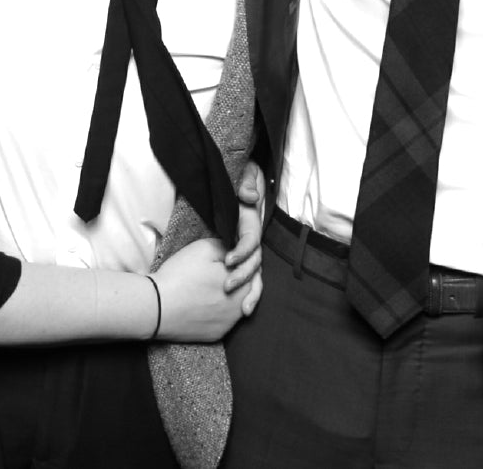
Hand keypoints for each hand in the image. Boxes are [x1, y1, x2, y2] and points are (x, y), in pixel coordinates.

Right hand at [154, 237, 252, 341]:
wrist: (155, 307)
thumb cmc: (180, 275)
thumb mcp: (206, 248)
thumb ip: (229, 248)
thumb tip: (238, 250)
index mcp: (242, 284)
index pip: (253, 271)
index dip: (242, 262)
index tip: (228, 258)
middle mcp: (239, 308)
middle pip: (248, 290)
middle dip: (239, 279)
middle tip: (219, 271)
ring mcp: (228, 325)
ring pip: (238, 307)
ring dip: (232, 296)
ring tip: (212, 286)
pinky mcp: (216, 336)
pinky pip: (224, 321)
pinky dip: (219, 311)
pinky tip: (206, 302)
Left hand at [225, 162, 265, 314]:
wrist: (231, 175)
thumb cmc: (239, 174)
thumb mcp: (245, 172)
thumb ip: (247, 181)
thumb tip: (249, 197)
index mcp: (250, 219)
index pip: (251, 239)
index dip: (243, 251)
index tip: (228, 260)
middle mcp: (251, 234)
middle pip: (254, 260)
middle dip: (243, 276)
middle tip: (227, 286)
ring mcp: (246, 245)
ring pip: (255, 273)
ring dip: (251, 291)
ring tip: (241, 309)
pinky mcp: (238, 253)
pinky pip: (247, 275)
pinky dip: (247, 291)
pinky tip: (240, 309)